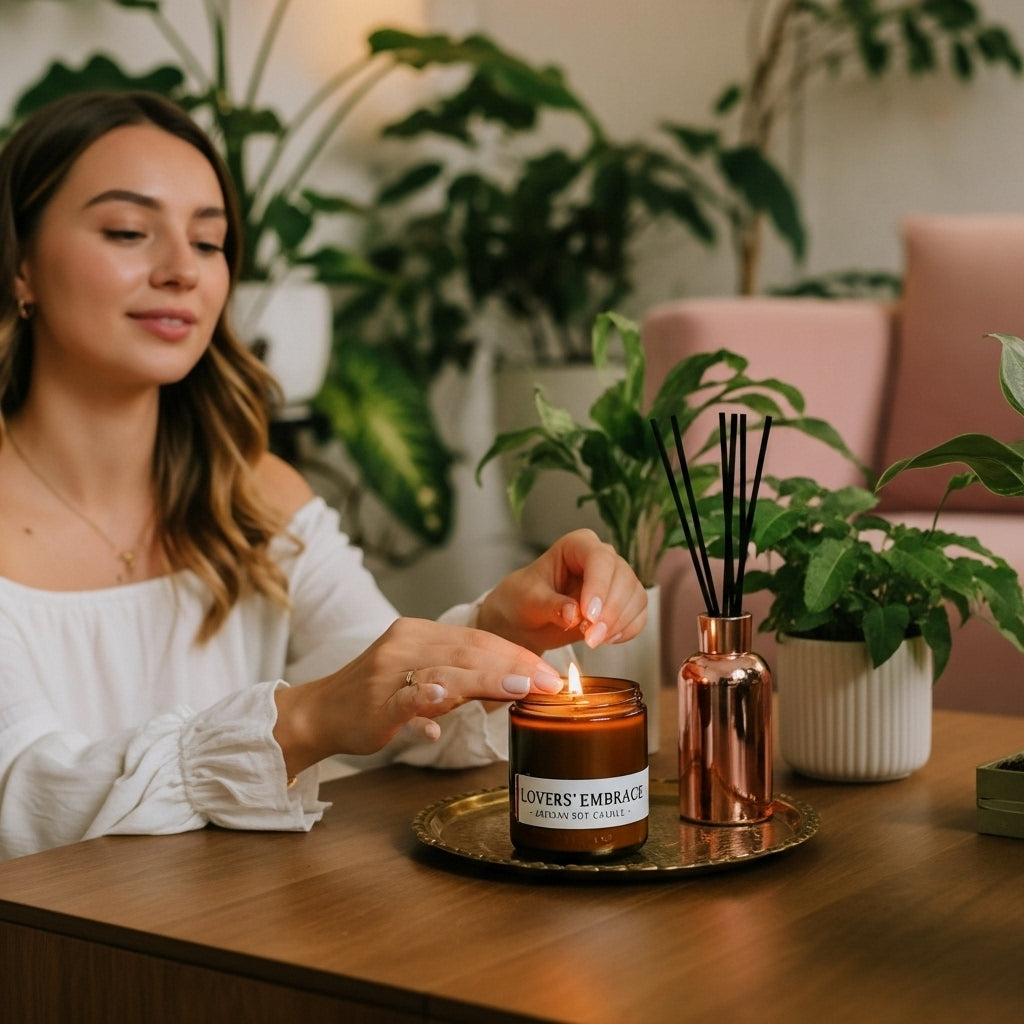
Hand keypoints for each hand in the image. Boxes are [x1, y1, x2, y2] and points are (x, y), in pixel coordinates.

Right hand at [273, 618, 562, 775]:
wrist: (319, 712)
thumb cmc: (374, 696)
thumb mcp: (422, 679)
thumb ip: (461, 680)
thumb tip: (511, 687)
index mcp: (419, 633)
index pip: (478, 637)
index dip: (516, 653)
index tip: (549, 671)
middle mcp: (406, 642)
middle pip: (470, 649)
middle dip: (515, 665)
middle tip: (550, 682)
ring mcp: (389, 671)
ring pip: (448, 669)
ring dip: (488, 678)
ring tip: (522, 687)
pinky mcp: (375, 701)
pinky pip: (406, 696)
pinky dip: (428, 697)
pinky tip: (447, 699)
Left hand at [476, 529, 647, 654]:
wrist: (527, 619)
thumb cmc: (523, 599)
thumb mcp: (529, 600)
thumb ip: (550, 605)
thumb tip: (574, 614)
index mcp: (577, 545)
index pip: (599, 558)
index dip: (599, 586)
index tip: (588, 616)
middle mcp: (602, 558)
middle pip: (623, 578)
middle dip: (610, 612)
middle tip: (590, 638)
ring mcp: (615, 580)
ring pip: (635, 596)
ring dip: (619, 623)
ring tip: (593, 640)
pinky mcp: (623, 603)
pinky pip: (638, 615)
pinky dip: (627, 630)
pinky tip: (606, 640)